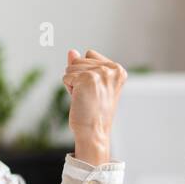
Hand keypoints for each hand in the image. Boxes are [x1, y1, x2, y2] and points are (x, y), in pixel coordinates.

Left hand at [63, 49, 125, 163]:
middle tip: (89, 96)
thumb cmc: (93, 112)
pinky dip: (68, 89)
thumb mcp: (90, 84)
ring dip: (73, 84)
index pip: (89, 55)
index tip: (95, 90)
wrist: (94, 132)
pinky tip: (80, 100)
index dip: (85, 72)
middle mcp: (112, 69)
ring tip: (85, 98)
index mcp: (118, 70)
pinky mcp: (87, 78)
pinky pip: (66, 77)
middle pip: (79, 60)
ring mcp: (100, 73)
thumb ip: (82, 66)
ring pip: (71, 67)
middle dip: (78, 78)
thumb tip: (71, 51)